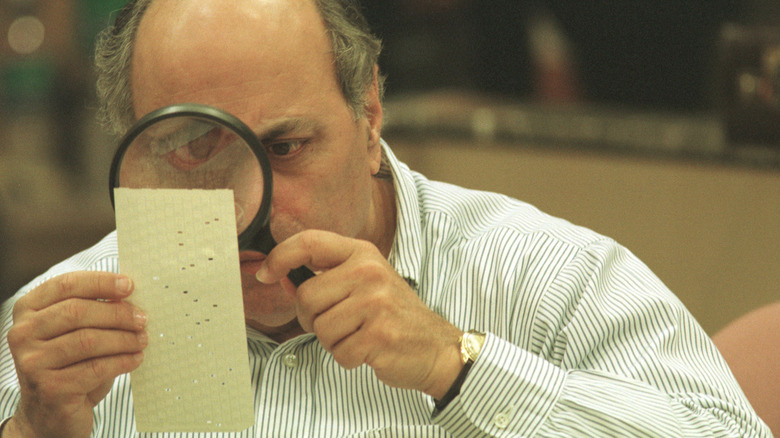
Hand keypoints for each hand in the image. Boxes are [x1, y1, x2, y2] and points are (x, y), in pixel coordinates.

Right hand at [5, 272, 147, 437]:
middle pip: (77, 312)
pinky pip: (95, 368)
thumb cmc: (70, 364)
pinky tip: (135, 359)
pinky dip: (122, 361)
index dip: (100, 282)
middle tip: (142, 319)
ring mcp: (32, 362)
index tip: (129, 285)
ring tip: (142, 340)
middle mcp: (23, 334)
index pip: (66, 285)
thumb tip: (130, 293)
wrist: (51, 413)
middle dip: (117, 313)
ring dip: (124, 339)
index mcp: (28, 310)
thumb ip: (94, 309)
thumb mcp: (76, 331)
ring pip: (88, 341)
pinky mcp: (49, 388)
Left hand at [256, 230, 463, 398]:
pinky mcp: (378, 335)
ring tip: (359, 335)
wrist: (436, 347)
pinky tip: (368, 350)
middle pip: (306, 296)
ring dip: (333, 341)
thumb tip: (279, 275)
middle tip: (339, 323)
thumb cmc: (393, 316)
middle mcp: (369, 272)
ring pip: (320, 328)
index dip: (280, 256)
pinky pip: (337, 352)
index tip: (265, 272)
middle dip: (312, 318)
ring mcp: (375, 303)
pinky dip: (348, 358)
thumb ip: (325, 277)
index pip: (309, 242)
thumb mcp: (364, 283)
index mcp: (363, 254)